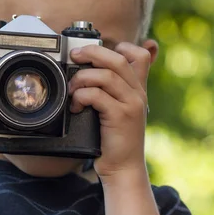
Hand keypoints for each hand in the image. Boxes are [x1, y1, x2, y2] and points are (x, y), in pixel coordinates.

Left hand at [68, 42, 150, 180]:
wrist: (123, 168)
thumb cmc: (115, 140)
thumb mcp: (118, 111)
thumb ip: (110, 92)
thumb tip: (86, 73)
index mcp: (138, 89)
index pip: (141, 55)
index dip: (122, 46)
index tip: (99, 53)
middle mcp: (138, 93)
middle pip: (118, 59)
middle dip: (92, 52)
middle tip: (74, 56)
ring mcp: (131, 104)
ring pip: (106, 75)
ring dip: (82, 78)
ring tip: (72, 89)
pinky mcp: (121, 116)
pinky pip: (97, 95)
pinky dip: (82, 96)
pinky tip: (76, 106)